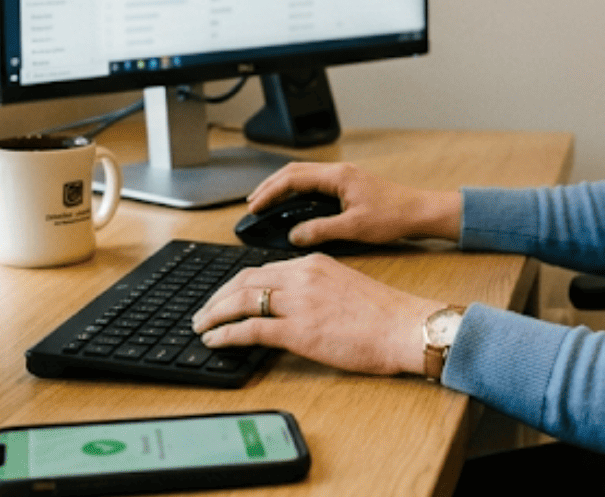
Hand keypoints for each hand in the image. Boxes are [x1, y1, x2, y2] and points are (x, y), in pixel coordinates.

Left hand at [192, 254, 441, 375]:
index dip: (236, 284)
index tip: (224, 296)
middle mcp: (302, 276)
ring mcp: (299, 303)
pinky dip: (226, 334)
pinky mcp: (299, 331)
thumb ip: (315, 287)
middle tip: (203, 311)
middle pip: (244, 280)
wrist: (404, 327)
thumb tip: (292, 303)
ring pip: (241, 300)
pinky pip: (251, 329)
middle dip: (217, 296)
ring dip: (214, 314)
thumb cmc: (383, 314)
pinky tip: (215, 340)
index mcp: (313, 263)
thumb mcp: (344, 285)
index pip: (262, 269)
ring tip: (201, 326)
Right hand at [245, 162, 461, 248]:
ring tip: (265, 202)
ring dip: (282, 187)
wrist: (421, 212)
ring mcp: (343, 177)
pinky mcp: (348, 186)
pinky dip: (297, 192)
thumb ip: (321, 230)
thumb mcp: (355, 228)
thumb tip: (294, 235)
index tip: (254, 207)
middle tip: (252, 204)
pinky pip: (314, 183)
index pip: (293, 178)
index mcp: (337, 176)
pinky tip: (292, 205)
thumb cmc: (394, 216)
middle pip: (294, 172)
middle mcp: (338, 172)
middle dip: (270, 186)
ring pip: (303, 176)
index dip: (269, 192)